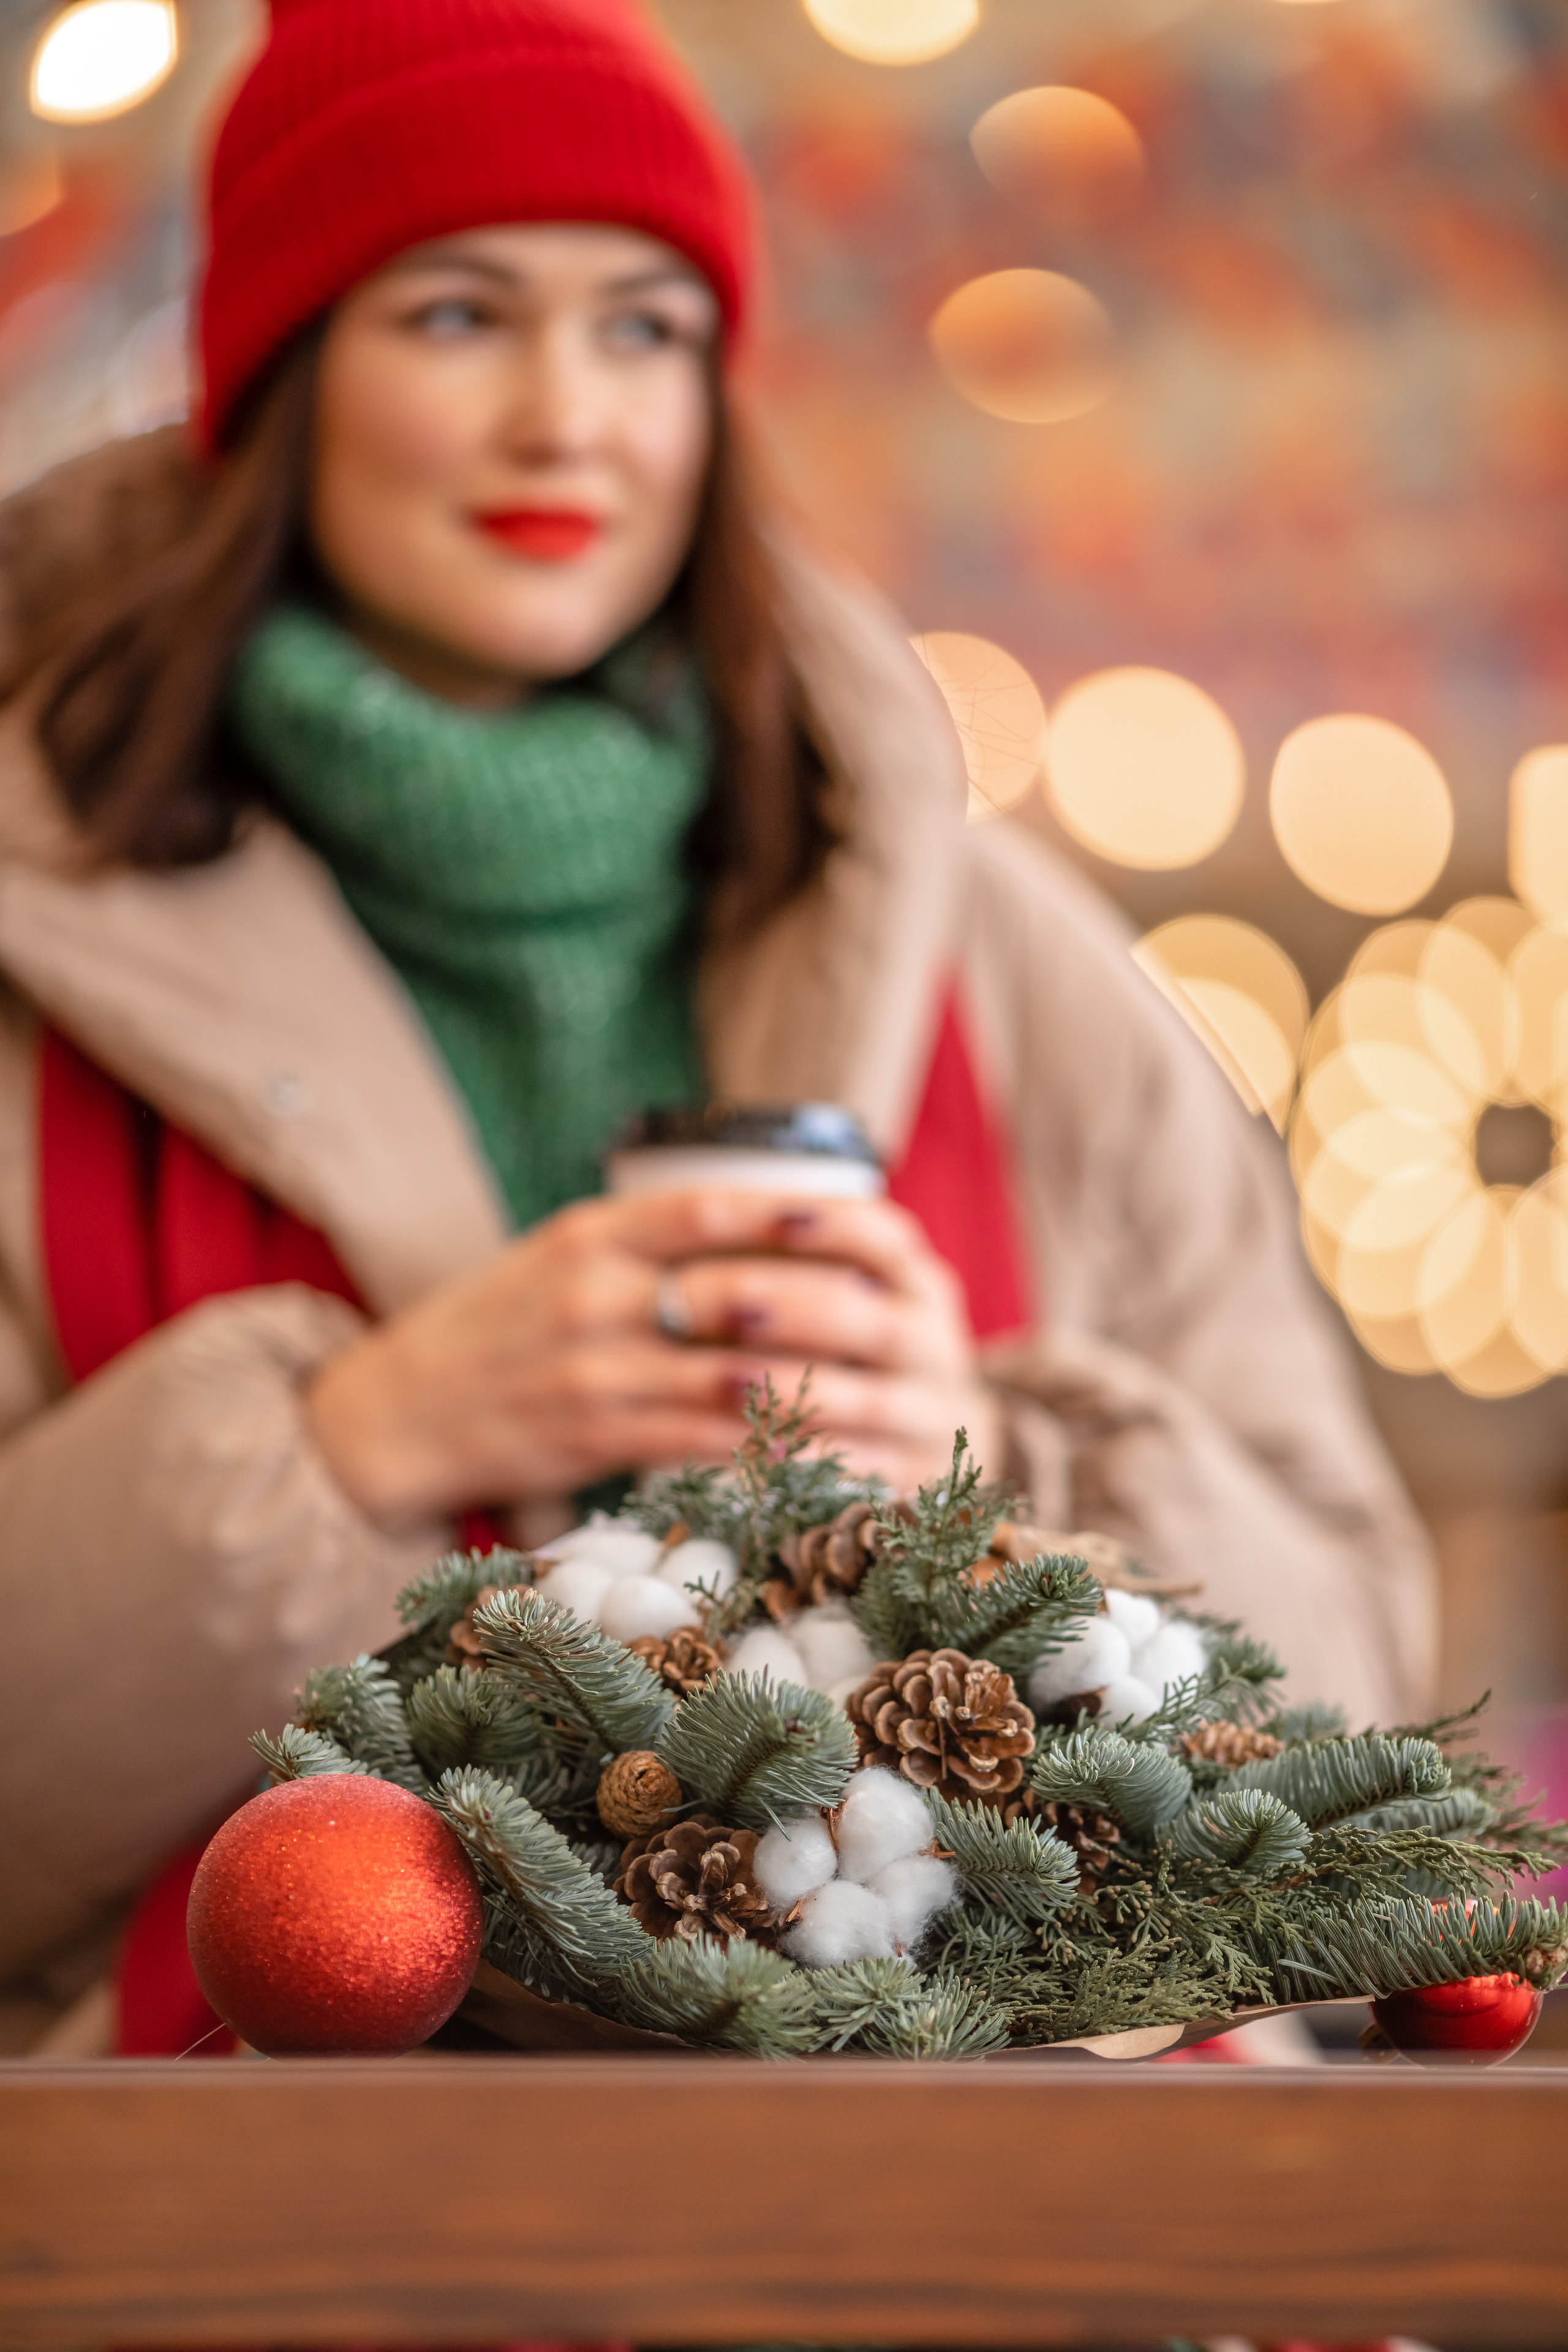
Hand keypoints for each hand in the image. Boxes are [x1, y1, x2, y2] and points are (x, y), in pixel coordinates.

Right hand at [306, 1188, 999, 1527]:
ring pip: (730, 1378)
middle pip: (735, 1293)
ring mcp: (593, 1372)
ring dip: (816, 1390)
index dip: (793, 1212)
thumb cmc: (497, 1325)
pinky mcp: (595, 1440)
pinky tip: (823, 1456)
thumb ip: (646, 1239)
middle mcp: (594, 1296)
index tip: (865, 1213)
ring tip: (889, 1395)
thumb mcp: (560, 1255)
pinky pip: (703, 1446)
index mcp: (590, 1235)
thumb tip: (763, 1218)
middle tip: (900, 1316)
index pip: (707, 1208)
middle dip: (827, 1307)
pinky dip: (769, 1453)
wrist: (400, 1410)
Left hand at [661, 1196, 1000, 1493]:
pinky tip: (752, 1449)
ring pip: (865, 1398)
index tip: (773, 1217)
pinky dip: (804, 1460)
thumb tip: (697, 1218)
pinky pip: (856, 1470)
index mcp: (916, 1282)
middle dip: (790, 1309)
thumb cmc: (856, 1347)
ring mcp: (928, 1415)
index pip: (884, 1238)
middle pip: (869, 1320)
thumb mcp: (851, 1292)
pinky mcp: (913, 1477)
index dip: (832, 1225)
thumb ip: (792, 1262)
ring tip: (723, 1379)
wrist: (927, 1434)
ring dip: (793, 1388)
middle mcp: (933, 1344)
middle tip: (718, 1306)